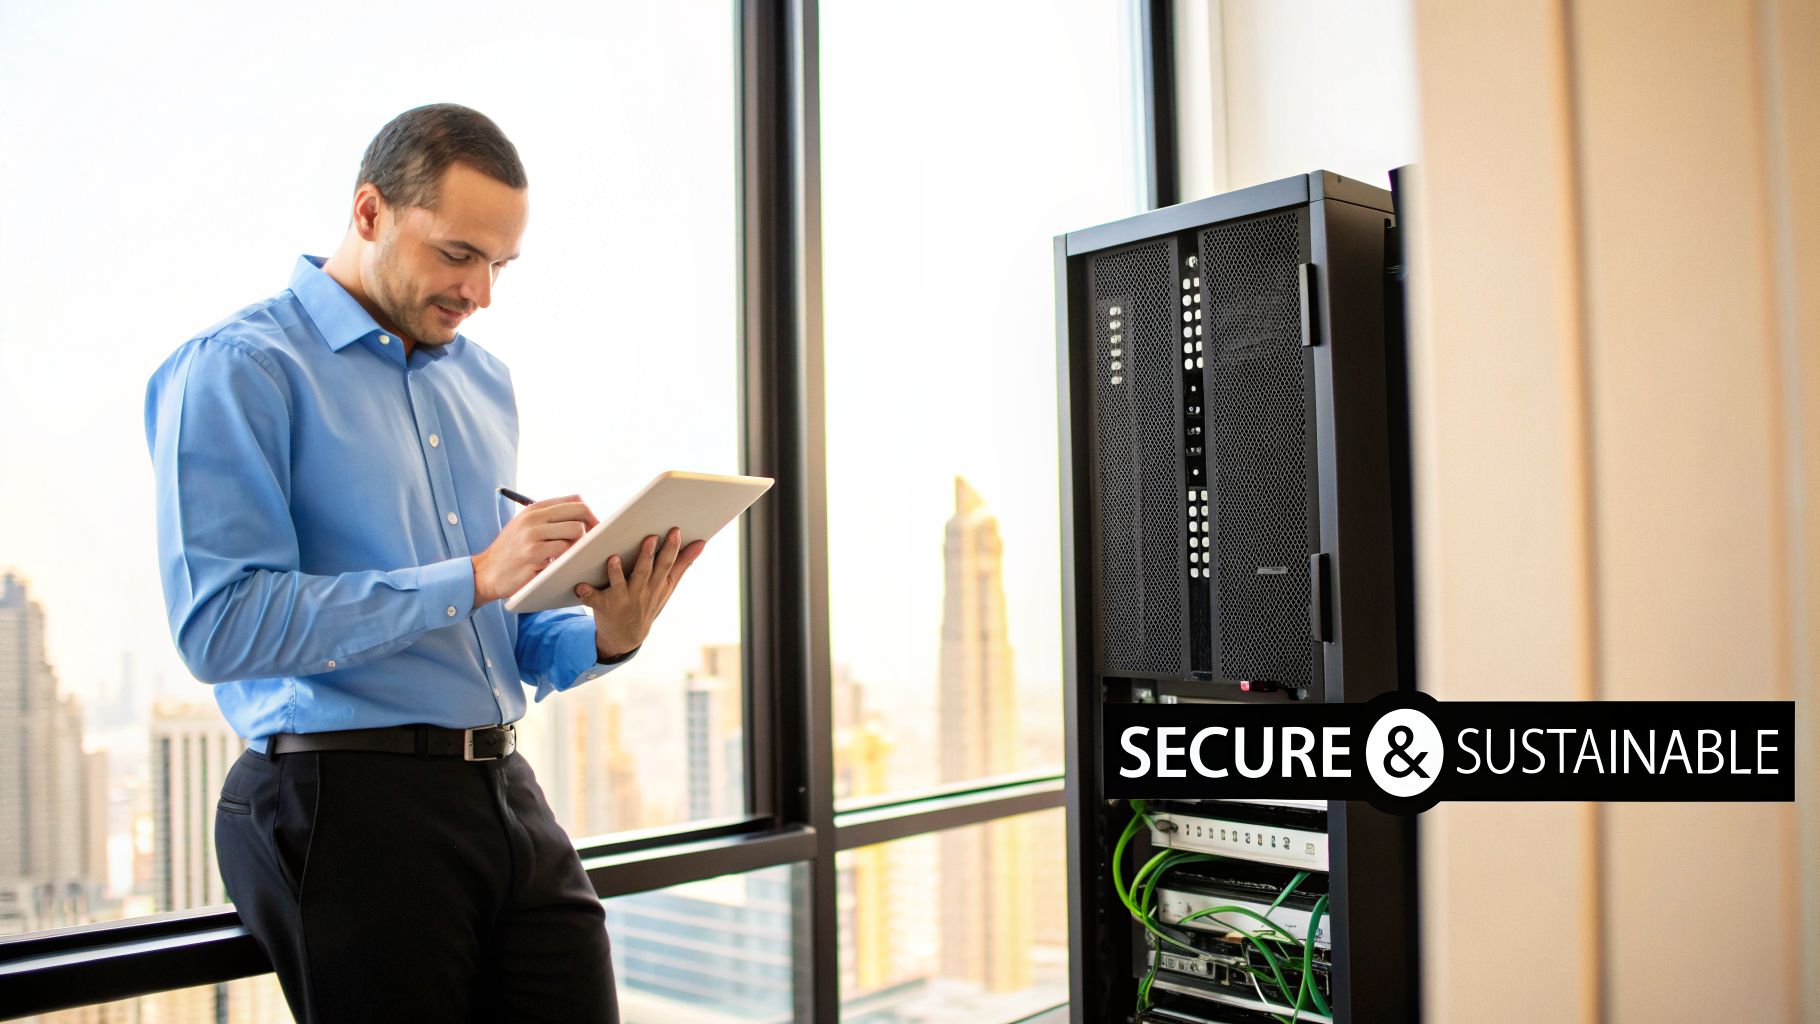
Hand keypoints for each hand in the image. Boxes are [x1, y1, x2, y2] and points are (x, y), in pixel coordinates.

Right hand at [471, 494, 597, 605]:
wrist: (485, 572)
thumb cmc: (511, 551)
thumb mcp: (525, 526)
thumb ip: (550, 519)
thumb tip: (585, 515)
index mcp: (535, 509)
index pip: (575, 500)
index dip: (590, 514)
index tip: (595, 529)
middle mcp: (534, 518)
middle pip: (580, 513)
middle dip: (593, 528)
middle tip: (594, 544)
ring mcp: (532, 536)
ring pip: (575, 532)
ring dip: (580, 546)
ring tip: (574, 556)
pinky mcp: (533, 555)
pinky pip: (564, 553)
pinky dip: (568, 560)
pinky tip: (560, 566)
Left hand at [575, 527, 705, 658]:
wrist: (626, 636)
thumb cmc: (648, 602)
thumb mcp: (668, 586)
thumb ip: (683, 563)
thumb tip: (702, 543)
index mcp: (658, 585)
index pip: (667, 564)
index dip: (672, 548)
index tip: (676, 531)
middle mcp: (641, 592)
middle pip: (645, 572)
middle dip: (648, 556)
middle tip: (650, 537)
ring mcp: (621, 600)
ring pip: (619, 583)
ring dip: (616, 572)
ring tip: (613, 558)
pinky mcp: (602, 605)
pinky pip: (593, 599)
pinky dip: (587, 593)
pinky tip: (580, 585)